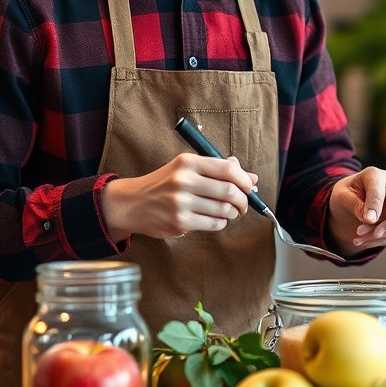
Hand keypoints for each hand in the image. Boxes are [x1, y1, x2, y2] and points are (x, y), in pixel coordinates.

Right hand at [101, 153, 256, 242]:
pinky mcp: (179, 222)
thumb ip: (218, 170)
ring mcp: (181, 203)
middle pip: (229, 191)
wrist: (133, 203)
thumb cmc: (165, 184)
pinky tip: (215, 219)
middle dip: (243, 200)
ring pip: (223, 210)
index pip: (228, 169)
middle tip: (243, 205)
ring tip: (229, 212)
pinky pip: (213, 224)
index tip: (250, 187)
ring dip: (232, 213)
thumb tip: (252, 178)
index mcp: (188, 162)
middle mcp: (184, 181)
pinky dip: (221, 223)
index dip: (245, 179)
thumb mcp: (187, 168)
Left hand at [326, 168, 385, 255]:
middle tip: (380, 232)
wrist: (346, 205)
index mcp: (378, 176)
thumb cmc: (345, 194)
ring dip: (385, 233)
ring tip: (359, 236)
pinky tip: (362, 240)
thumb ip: (354, 202)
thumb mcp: (342, 194)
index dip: (378, 203)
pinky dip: (379, 240)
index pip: (385, 186)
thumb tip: (370, 219)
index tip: (368, 219)